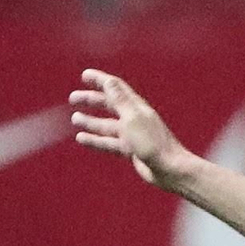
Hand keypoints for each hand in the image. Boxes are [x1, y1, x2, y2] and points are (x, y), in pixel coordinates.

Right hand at [69, 68, 193, 189]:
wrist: (171, 170)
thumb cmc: (153, 143)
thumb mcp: (132, 118)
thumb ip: (119, 99)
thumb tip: (107, 80)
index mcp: (135, 106)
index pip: (115, 87)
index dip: (100, 80)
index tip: (84, 75)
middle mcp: (133, 118)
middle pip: (109, 105)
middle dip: (91, 100)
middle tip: (73, 98)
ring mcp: (132, 135)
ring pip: (107, 126)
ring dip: (90, 122)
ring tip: (75, 119)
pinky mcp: (131, 151)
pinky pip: (109, 143)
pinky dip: (95, 141)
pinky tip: (81, 139)